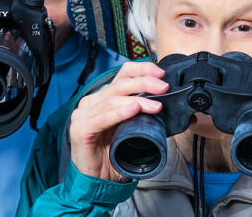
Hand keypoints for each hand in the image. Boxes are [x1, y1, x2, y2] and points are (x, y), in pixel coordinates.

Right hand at [69, 61, 167, 181]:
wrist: (98, 182)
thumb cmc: (115, 156)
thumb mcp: (135, 130)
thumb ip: (146, 115)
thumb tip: (171, 106)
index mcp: (104, 98)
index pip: (123, 75)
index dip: (142, 70)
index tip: (161, 74)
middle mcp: (91, 103)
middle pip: (119, 84)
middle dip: (144, 83)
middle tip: (164, 88)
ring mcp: (83, 115)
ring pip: (112, 100)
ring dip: (138, 101)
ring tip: (156, 106)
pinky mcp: (80, 130)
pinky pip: (101, 119)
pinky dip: (119, 113)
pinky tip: (133, 110)